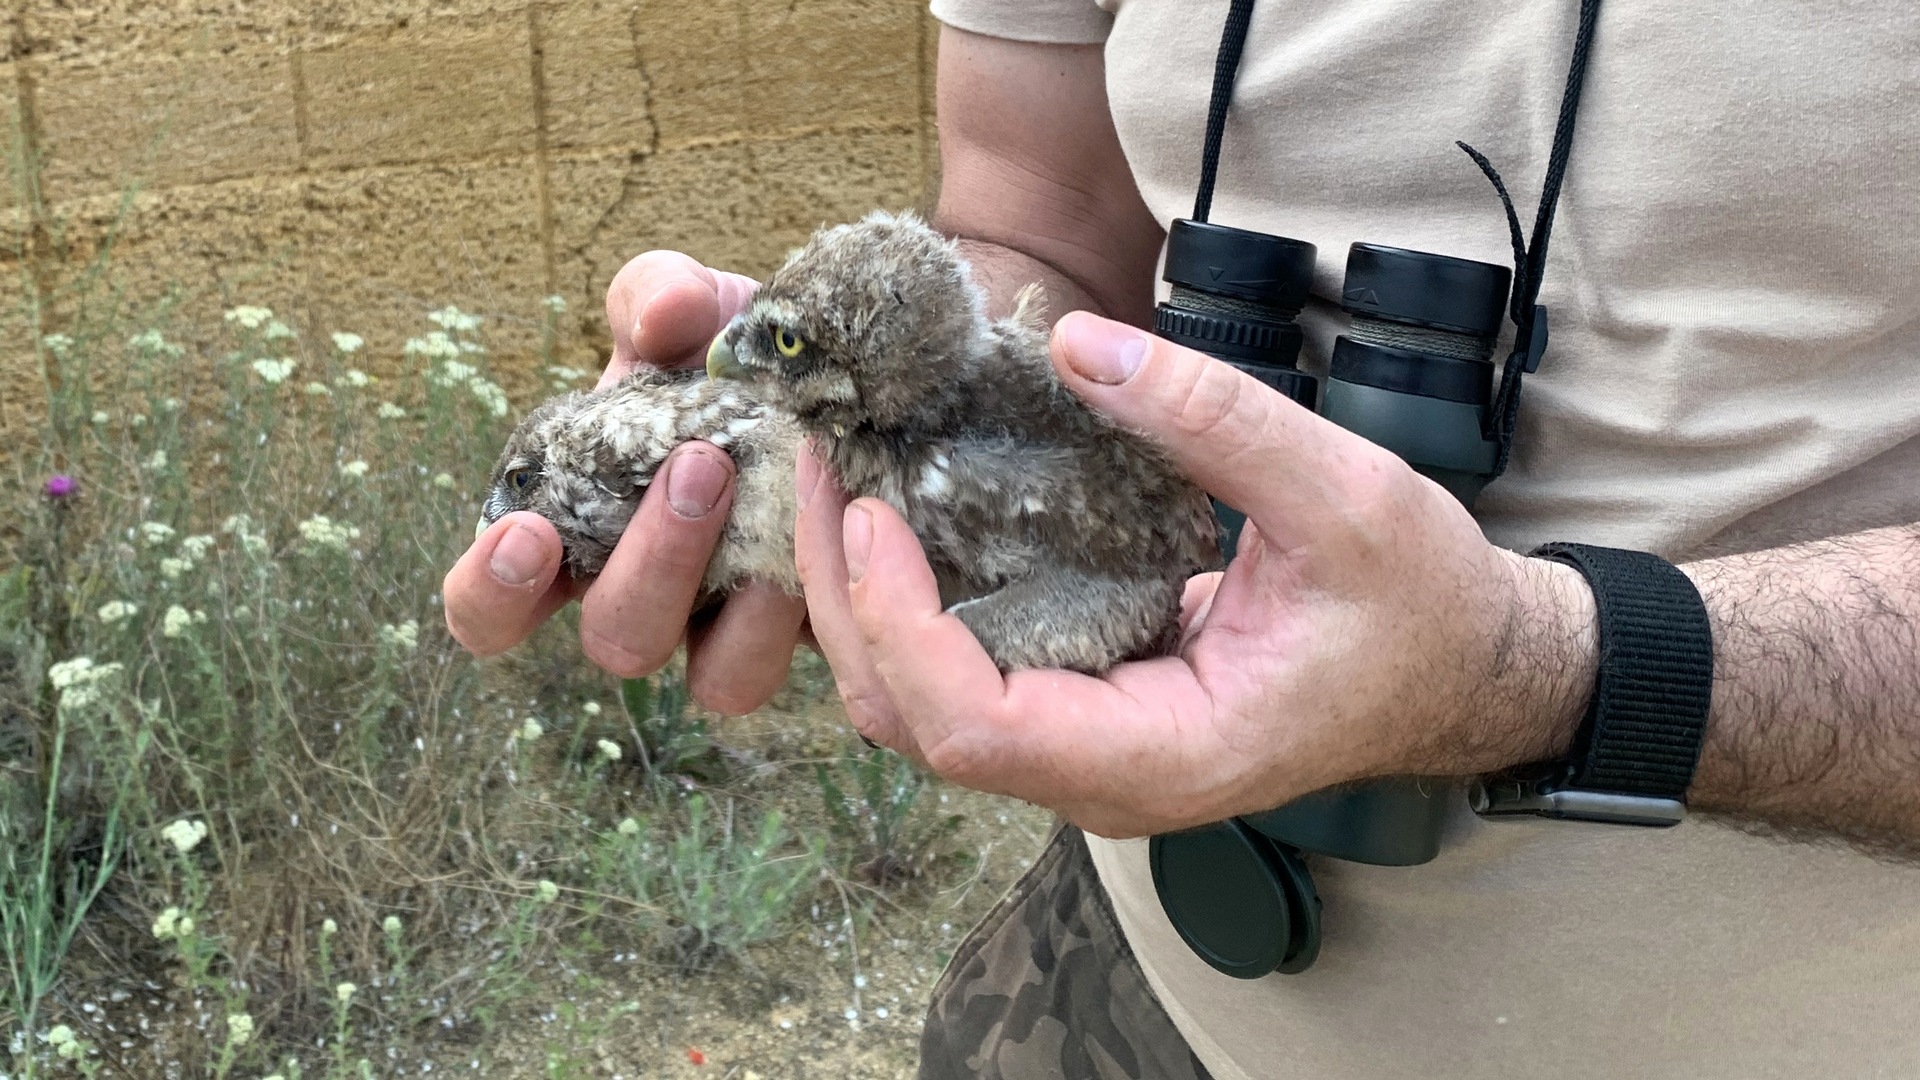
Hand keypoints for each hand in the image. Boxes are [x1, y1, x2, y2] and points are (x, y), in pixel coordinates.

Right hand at [443, 253, 807, 713]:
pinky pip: (818, 658)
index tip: (527, 532)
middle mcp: (648, 597)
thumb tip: (659, 322)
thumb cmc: (733, 354)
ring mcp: (735, 629)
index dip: (492, 593)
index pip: (493, 610)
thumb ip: (657, 297)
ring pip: (716, 680)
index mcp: (579, 532)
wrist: (844, 379)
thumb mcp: (692, 308)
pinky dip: (818, 605)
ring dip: (741, 606)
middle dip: (654, 562)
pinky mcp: (816, 633)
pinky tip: (836, 525)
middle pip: (617, 640)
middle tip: (700, 466)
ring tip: (778, 501)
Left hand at [794, 311, 1598, 837]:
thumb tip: (1075, 342)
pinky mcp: (1081, 709)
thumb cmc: (1418, 603)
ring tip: (833, 477)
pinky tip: (897, 509)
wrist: (1462, 669)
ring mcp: (1084, 751)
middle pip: (915, 721)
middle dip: (845, 600)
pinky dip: (912, 599)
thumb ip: (1212, 418)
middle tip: (815, 466)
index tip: (868, 512)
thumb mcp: (1341, 493)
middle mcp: (1102, 776)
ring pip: (921, 707)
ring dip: (862, 600)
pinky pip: (962, 674)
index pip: (976, 731)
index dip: (899, 628)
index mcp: (1165, 757)